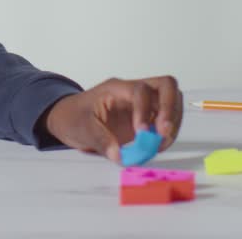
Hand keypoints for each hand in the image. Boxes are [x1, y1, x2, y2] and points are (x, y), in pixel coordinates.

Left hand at [43, 76, 182, 162]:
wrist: (68, 118)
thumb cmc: (73, 116)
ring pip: (172, 102)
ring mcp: (142, 104)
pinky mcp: (146, 118)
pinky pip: (166, 120)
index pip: (141, 90)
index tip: (141, 132)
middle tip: (164, 132)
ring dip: (172, 123)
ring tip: (159, 144)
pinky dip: (167, 134)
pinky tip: (156, 146)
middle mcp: (134, 92)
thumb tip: (119, 155)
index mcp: (117, 89)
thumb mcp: (80, 127)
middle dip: (170, 109)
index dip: (145, 110)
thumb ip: (100, 140)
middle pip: (166, 86)